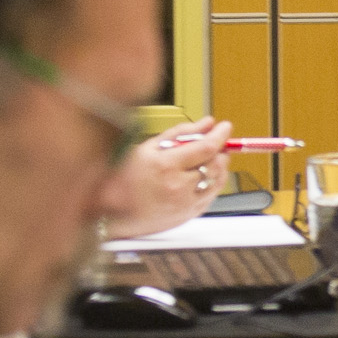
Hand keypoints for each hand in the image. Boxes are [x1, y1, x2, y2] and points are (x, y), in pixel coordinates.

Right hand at [99, 118, 231, 234]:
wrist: (111, 212)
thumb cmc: (124, 177)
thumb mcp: (147, 147)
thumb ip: (180, 133)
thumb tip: (207, 123)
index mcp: (166, 166)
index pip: (206, 147)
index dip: (220, 135)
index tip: (225, 126)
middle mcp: (178, 186)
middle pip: (216, 164)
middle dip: (220, 150)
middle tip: (216, 143)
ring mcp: (185, 203)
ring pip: (217, 181)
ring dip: (219, 166)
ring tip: (208, 159)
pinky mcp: (188, 215)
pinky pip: (211, 196)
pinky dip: (213, 183)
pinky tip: (202, 176)